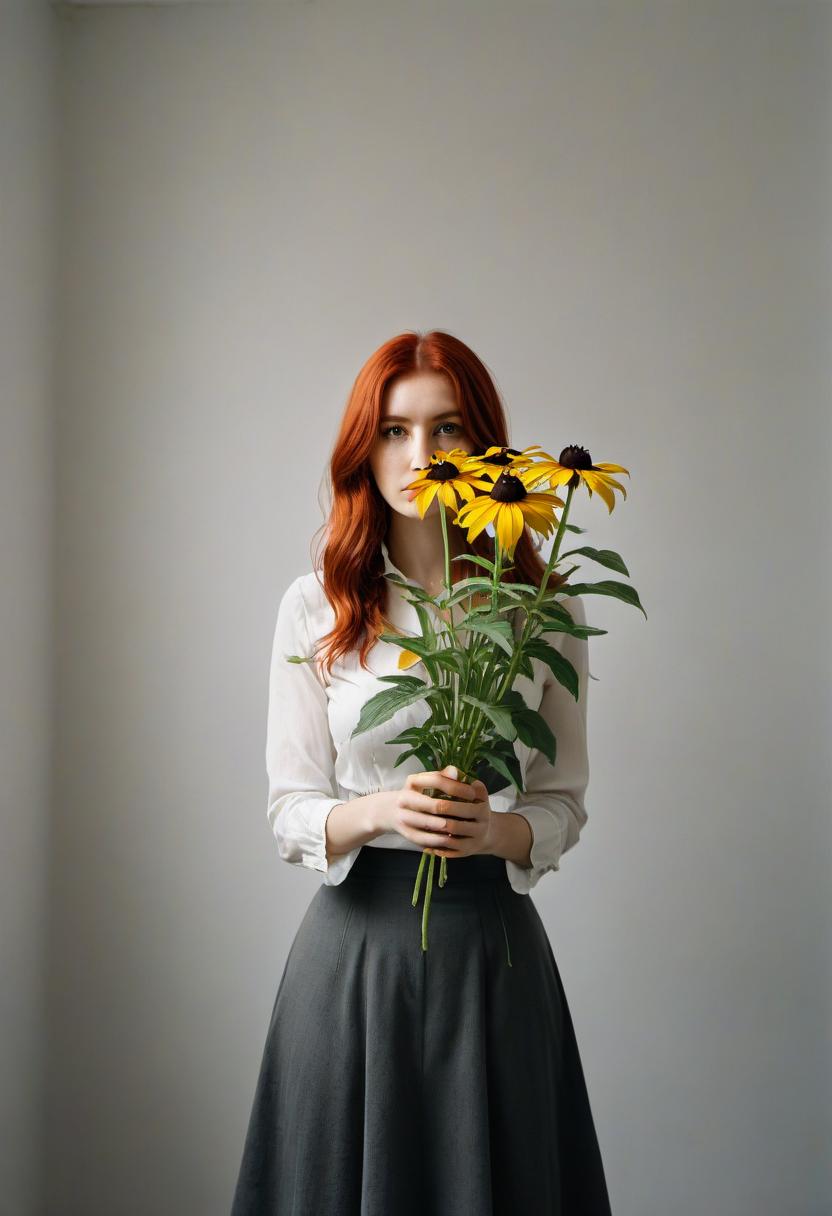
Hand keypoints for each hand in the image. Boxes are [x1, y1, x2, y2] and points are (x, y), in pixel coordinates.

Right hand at [378, 764, 493, 857]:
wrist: (389, 812)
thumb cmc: (416, 794)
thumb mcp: (425, 781)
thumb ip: (442, 776)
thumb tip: (457, 772)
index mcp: (411, 783)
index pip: (437, 781)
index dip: (457, 787)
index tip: (472, 794)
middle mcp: (404, 800)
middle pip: (435, 805)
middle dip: (457, 810)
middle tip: (472, 813)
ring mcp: (404, 819)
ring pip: (432, 824)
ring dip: (451, 826)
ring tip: (466, 825)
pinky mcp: (407, 835)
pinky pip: (428, 840)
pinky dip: (442, 839)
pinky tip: (454, 837)